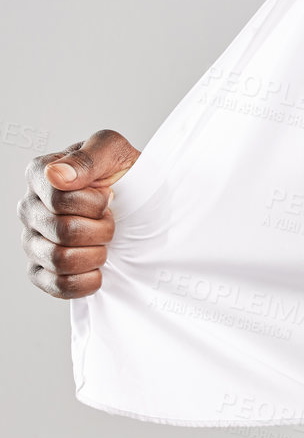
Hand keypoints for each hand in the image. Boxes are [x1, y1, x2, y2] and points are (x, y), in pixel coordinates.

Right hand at [18, 129, 140, 298]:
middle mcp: (30, 208)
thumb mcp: (113, 152)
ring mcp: (33, 242)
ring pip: (59, 260)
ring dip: (95, 254)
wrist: (140, 203)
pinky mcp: (41, 271)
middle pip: (63, 231)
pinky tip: (98, 267)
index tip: (109, 194)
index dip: (94, 202)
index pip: (59, 199)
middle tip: (112, 219)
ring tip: (104, 242)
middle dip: (101, 228)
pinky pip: (57, 285)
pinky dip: (85, 281)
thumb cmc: (124, 174)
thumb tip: (57, 175)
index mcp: (42, 175)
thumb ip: (87, 158)